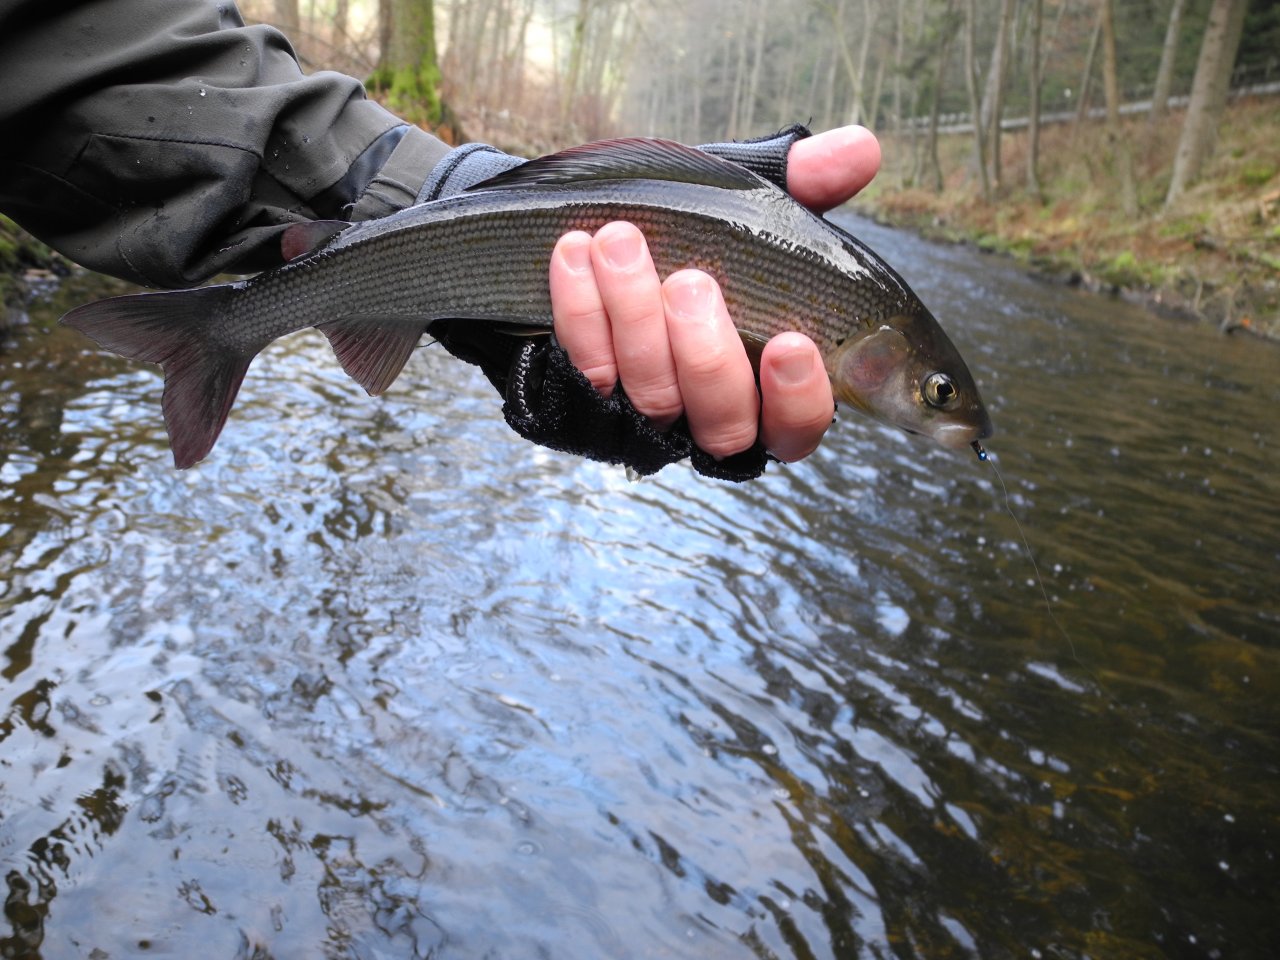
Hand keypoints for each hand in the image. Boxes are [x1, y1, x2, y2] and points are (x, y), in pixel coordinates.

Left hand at [548, 125, 880, 462]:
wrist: (602, 241)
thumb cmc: (696, 241)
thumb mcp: (749, 212)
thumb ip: (805, 188)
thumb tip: (859, 149)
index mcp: (768, 391)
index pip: (796, 429)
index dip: (797, 399)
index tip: (789, 343)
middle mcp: (709, 419)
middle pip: (722, 423)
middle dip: (706, 354)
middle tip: (690, 283)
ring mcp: (646, 419)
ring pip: (650, 395)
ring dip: (634, 316)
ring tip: (620, 242)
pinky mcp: (584, 403)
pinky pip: (585, 367)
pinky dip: (580, 310)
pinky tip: (575, 252)